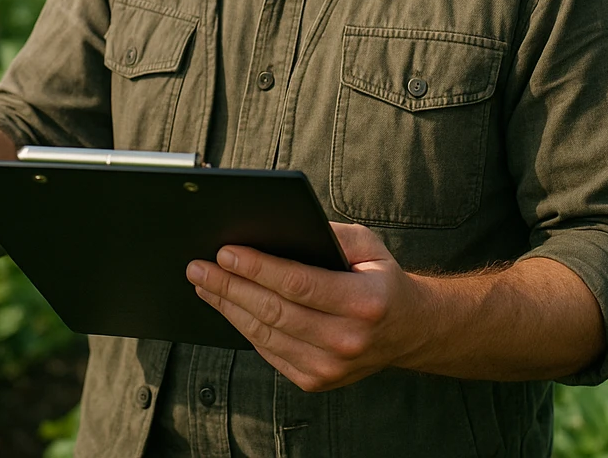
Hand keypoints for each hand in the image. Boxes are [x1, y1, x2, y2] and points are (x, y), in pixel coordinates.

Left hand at [186, 222, 426, 390]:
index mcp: (363, 302)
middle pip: (274, 311)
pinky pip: (268, 351)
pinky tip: (226, 305)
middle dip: (230, 286)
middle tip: (199, 266)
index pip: (298, 284)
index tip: (225, 251)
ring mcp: (330, 367)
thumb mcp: (367, 246)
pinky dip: (242, 327)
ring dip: (228, 306)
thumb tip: (279, 226)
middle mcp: (347, 340)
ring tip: (203, 283)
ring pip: (265, 334)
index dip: (258, 268)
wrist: (408, 331)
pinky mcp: (315, 381)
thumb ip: (329, 234)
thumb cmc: (380, 280)